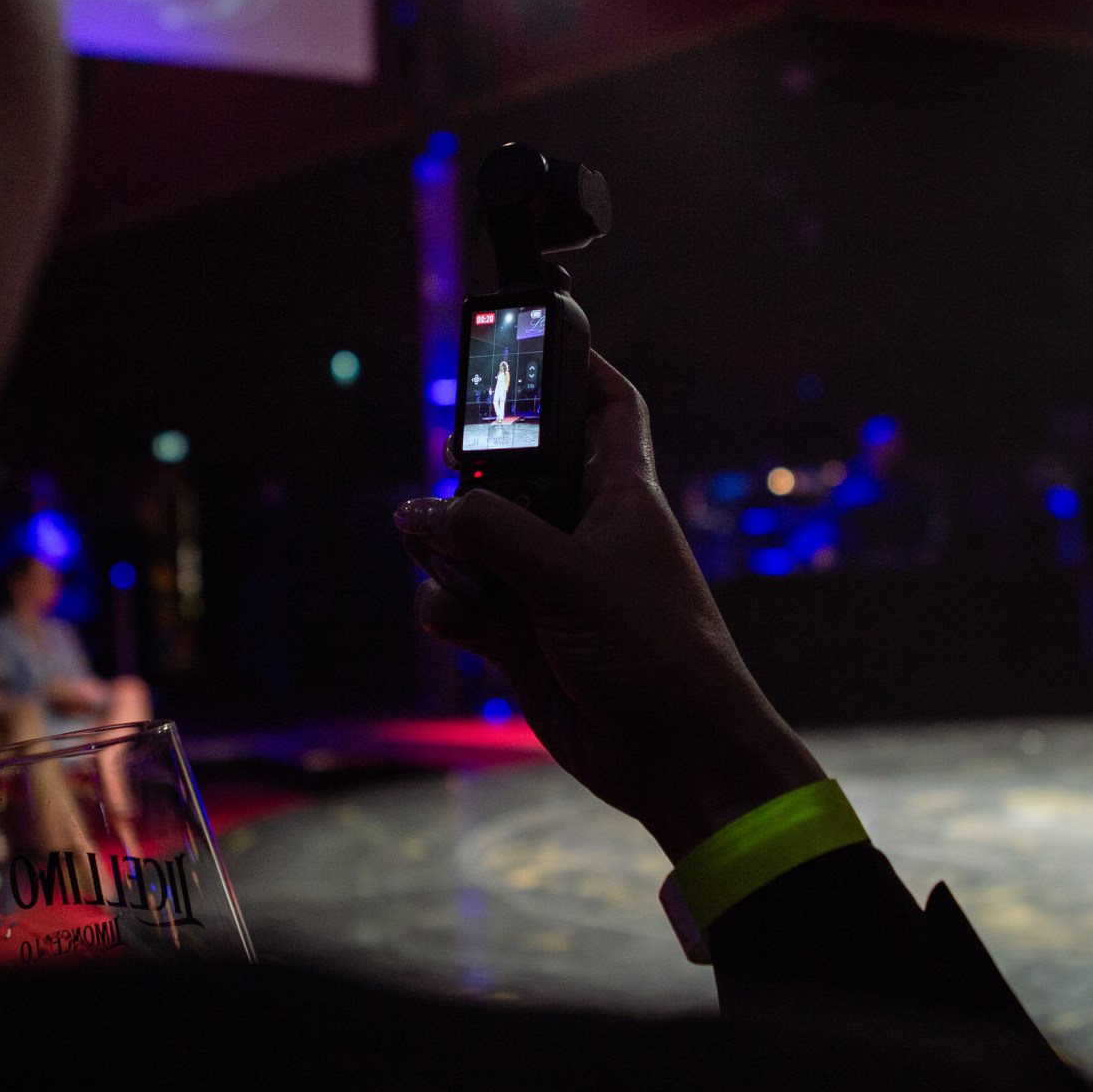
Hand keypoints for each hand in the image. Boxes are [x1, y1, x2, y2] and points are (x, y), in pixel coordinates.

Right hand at [395, 355, 821, 861]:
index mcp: (620, 492)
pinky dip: (448, 605)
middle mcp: (582, 529)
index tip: (531, 335)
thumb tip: (417, 511)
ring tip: (461, 577)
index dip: (575, 366)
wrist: (675, 757)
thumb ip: (489, 532)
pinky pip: (460, 599)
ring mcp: (546, 583)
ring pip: (471, 539)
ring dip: (448, 552)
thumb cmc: (655, 651)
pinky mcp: (519, 635)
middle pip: (509, 471)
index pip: (605, 405)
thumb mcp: (569, 575)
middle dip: (469, 477)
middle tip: (450, 477)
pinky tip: (459, 621)